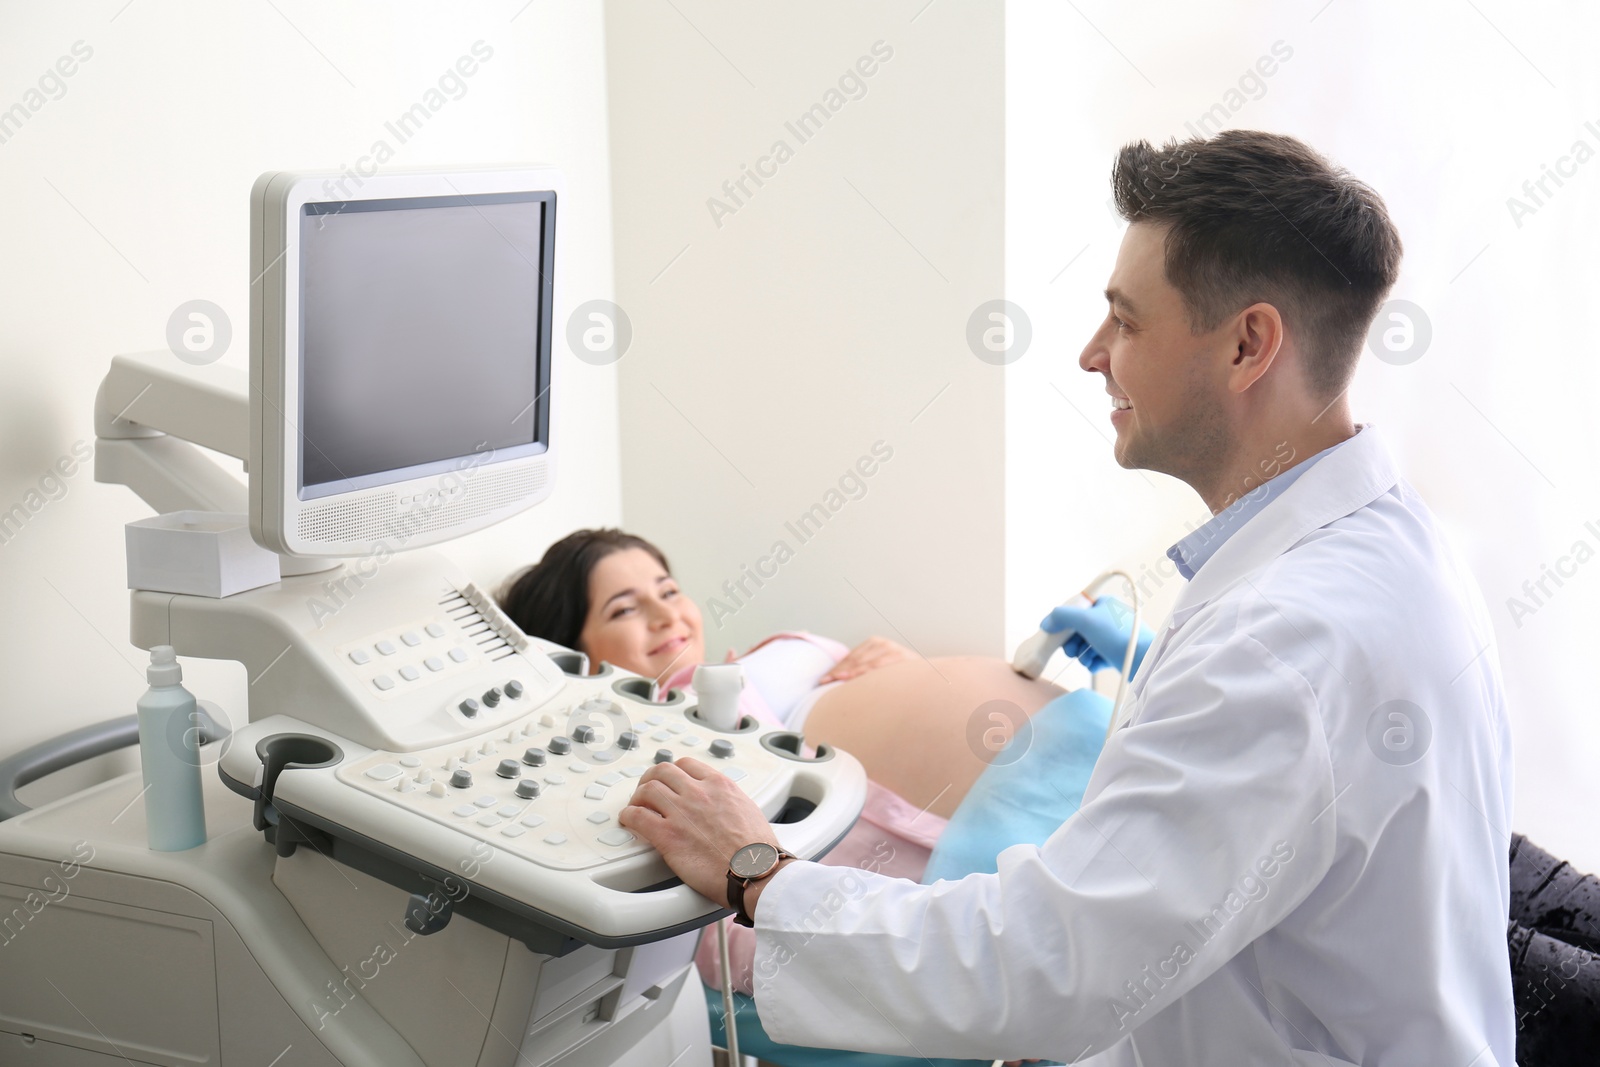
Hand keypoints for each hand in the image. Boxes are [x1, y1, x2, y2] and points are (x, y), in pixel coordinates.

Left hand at [618, 757, 778, 906]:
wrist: (755, 873)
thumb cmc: (757, 852)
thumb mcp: (748, 810)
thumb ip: (728, 802)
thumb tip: (721, 807)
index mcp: (719, 785)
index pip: (686, 764)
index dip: (673, 772)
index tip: (669, 781)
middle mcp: (699, 793)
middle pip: (662, 771)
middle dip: (650, 779)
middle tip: (646, 790)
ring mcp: (681, 812)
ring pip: (647, 789)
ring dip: (638, 797)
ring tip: (636, 806)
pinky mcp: (668, 835)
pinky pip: (637, 816)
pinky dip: (629, 816)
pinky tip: (629, 821)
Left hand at [817, 635, 913, 683]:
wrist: (928, 676)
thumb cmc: (901, 676)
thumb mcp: (880, 668)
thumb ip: (864, 670)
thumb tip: (839, 680)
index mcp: (874, 643)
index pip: (850, 657)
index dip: (836, 669)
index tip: (823, 680)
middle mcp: (882, 643)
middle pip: (854, 659)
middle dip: (838, 671)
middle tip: (824, 682)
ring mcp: (891, 649)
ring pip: (864, 662)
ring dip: (848, 672)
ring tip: (834, 681)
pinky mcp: (899, 656)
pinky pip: (878, 666)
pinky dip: (864, 672)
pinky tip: (853, 678)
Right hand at [1041, 595, 1152, 674]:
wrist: (1145, 659)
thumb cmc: (1119, 636)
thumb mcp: (1085, 620)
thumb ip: (1062, 616)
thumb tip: (1046, 622)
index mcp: (1103, 604)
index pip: (1075, 609)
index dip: (1064, 622)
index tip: (1055, 634)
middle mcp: (1108, 618)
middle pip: (1078, 629)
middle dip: (1071, 642)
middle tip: (1071, 651)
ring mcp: (1113, 637)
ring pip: (1086, 644)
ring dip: (1081, 654)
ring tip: (1086, 659)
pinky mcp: (1117, 653)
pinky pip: (1096, 657)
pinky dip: (1092, 662)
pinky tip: (1094, 665)